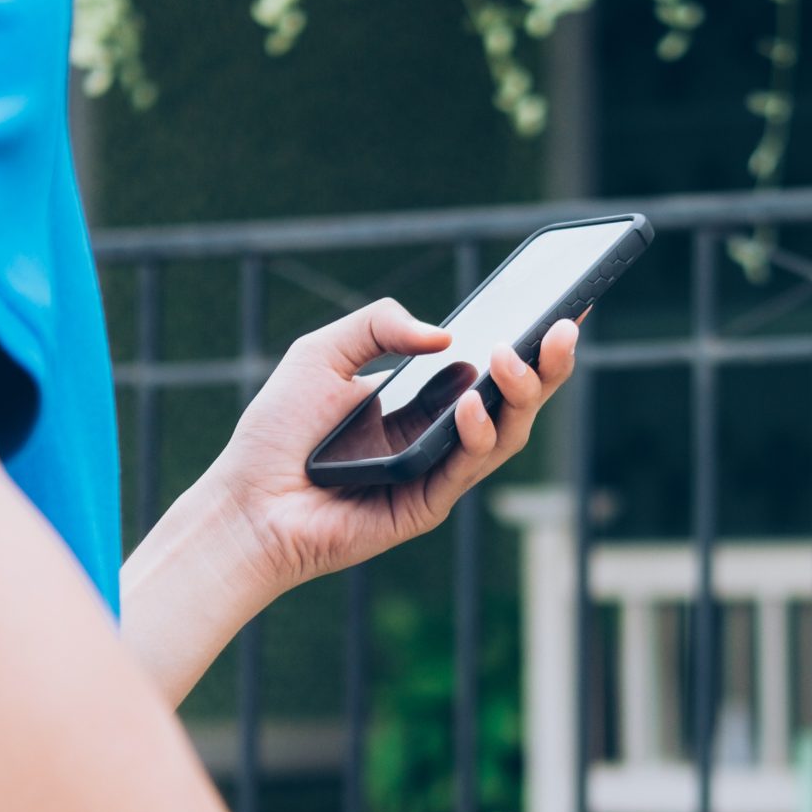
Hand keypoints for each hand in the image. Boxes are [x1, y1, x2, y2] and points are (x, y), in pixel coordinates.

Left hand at [222, 298, 579, 605]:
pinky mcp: (427, 505)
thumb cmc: (278, 432)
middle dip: (546, 365)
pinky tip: (471, 407)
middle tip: (562, 328)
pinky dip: (477, 435)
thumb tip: (445, 335)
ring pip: (506, 434)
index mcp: (422, 399)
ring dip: (518, 395)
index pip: (490, 367)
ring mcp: (439, 472)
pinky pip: (467, 468)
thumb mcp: (321, 353)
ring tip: (514, 358)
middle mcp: (440, 435)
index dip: (531, 341)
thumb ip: (378, 325)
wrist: (247, 502)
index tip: (564, 307)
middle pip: (513, 400)